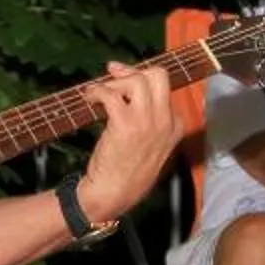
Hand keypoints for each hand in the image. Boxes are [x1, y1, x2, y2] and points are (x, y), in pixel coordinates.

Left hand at [75, 62, 178, 226]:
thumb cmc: (128, 173)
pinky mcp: (125, 124)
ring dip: (114, 81)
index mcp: (175, 126)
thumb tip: (130, 94)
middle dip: (134, 70)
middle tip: (113, 74)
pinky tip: (90, 98)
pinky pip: (111, 94)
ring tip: (98, 91)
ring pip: (137, 80)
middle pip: (158, 75)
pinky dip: (97, 91)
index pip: (164, 89)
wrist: (114, 194)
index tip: (122, 82)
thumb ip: (149, 122)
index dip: (141, 81)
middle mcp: (165, 121)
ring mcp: (148, 122)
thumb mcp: (151, 146)